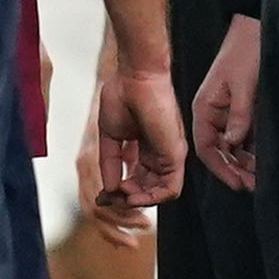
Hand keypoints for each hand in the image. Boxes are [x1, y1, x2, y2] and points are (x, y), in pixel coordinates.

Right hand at [85, 63, 183, 237]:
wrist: (134, 78)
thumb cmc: (123, 96)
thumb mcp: (111, 136)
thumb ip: (110, 162)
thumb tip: (110, 187)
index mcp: (144, 148)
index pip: (136, 179)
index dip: (118, 191)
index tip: (102, 196)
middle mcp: (159, 153)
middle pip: (147, 189)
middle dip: (126, 199)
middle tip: (108, 199)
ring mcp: (168, 155)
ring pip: (160, 193)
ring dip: (139, 200)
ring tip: (121, 196)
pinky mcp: (175, 154)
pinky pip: (171, 188)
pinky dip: (152, 197)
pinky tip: (132, 194)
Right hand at [193, 13, 260, 187]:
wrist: (256, 28)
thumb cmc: (245, 52)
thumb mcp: (244, 84)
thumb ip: (239, 115)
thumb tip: (233, 143)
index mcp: (205, 108)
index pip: (206, 147)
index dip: (221, 168)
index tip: (238, 184)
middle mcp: (213, 114)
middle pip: (219, 150)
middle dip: (234, 169)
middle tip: (254, 186)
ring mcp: (227, 112)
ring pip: (232, 146)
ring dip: (244, 162)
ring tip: (261, 177)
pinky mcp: (241, 109)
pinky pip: (243, 135)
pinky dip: (252, 149)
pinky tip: (263, 159)